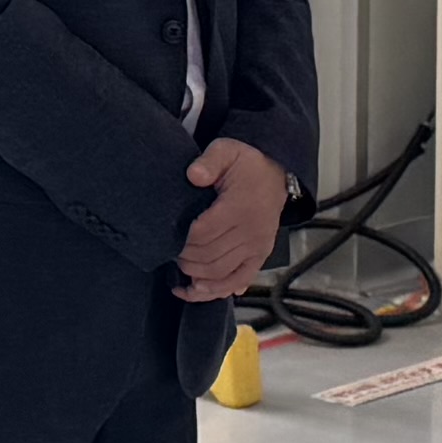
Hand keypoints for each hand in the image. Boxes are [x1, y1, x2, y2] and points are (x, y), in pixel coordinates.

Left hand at [177, 136, 292, 297]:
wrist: (276, 174)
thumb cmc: (246, 164)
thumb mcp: (227, 150)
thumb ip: (209, 161)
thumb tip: (193, 176)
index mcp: (240, 208)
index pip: (203, 234)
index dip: (181, 239)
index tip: (165, 236)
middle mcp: (251, 232)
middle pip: (209, 257)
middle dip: (184, 258)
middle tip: (167, 252)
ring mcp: (258, 247)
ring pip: (220, 273)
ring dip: (195, 276)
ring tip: (176, 270)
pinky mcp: (260, 257)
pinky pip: (238, 280)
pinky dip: (215, 291)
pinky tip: (194, 291)